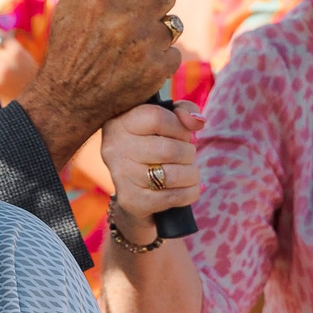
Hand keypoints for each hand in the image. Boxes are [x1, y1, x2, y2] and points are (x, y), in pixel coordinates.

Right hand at [20, 0, 181, 164]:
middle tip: (137, 16)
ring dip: (157, 31)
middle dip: (153, 2)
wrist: (68, 99)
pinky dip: (160, 58)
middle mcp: (127, 20)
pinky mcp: (158, 70)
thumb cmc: (68, 47)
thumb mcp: (72, 5)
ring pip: (171, 23)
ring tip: (134, 43)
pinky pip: (174, 51)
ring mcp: (145, 46)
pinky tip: (139, 64)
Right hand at [101, 101, 201, 238]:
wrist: (135, 189)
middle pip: (169, 150)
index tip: (182, 134)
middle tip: (187, 156)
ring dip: (191, 174)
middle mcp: (115, 149)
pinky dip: (189, 193)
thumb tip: (196, 122)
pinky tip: (186, 188)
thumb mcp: (166, 120)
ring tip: (188, 172)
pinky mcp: (132, 201)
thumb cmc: (154, 145)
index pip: (157, 118)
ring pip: (172, 175)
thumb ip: (183, 110)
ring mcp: (122, 177)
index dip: (180, 127)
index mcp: (120, 123)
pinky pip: (172, 197)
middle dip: (188, 153)